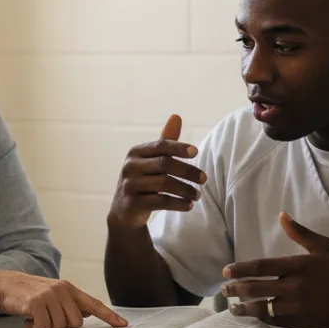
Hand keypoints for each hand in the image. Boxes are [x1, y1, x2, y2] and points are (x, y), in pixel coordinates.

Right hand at [0, 270, 127, 327]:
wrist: (4, 284)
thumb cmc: (28, 293)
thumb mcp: (52, 294)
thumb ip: (70, 303)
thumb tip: (88, 312)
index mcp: (69, 288)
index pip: (94, 303)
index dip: (109, 316)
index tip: (123, 325)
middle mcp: (62, 290)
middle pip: (76, 323)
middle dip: (62, 327)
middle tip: (47, 320)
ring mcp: (49, 295)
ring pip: (60, 327)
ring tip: (36, 318)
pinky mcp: (36, 303)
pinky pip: (44, 327)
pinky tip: (28, 319)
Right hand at [108, 114, 205, 230]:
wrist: (124, 210)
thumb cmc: (143, 180)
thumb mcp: (151, 161)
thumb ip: (165, 142)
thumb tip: (176, 116)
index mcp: (136, 152)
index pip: (160, 145)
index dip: (179, 147)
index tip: (196, 152)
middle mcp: (130, 166)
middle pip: (164, 164)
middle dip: (188, 171)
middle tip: (204, 179)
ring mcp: (130, 185)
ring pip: (164, 184)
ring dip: (186, 190)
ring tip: (198, 195)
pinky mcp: (133, 204)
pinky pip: (161, 202)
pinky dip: (178, 203)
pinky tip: (188, 205)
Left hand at [219, 213, 328, 327]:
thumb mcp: (325, 247)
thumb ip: (300, 233)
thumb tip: (282, 215)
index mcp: (298, 266)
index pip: (261, 266)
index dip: (240, 269)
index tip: (225, 271)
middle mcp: (295, 286)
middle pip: (256, 288)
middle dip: (235, 290)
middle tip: (223, 290)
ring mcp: (300, 307)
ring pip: (263, 309)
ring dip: (245, 309)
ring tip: (233, 308)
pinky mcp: (306, 323)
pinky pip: (278, 323)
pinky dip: (264, 320)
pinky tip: (255, 317)